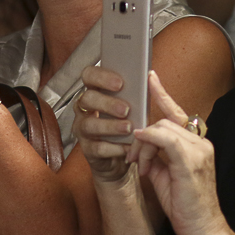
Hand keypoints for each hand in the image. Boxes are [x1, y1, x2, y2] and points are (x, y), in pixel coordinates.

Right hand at [74, 65, 137, 183]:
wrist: (125, 157)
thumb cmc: (129, 125)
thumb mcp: (135, 108)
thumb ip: (137, 94)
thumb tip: (151, 78)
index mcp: (96, 92)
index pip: (89, 76)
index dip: (101, 77)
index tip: (120, 83)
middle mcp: (85, 108)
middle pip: (87, 98)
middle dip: (107, 103)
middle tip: (126, 109)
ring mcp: (83, 129)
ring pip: (89, 124)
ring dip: (110, 125)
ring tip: (128, 128)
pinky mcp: (88, 149)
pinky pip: (97, 147)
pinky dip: (113, 147)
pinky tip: (127, 146)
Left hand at [128, 72, 228, 234]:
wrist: (203, 229)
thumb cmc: (185, 206)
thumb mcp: (166, 175)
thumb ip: (157, 156)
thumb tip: (141, 144)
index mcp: (197, 144)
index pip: (178, 113)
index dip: (162, 94)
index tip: (150, 77)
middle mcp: (200, 143)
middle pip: (164, 121)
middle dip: (143, 135)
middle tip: (133, 156)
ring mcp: (198, 151)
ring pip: (162, 128)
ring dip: (143, 145)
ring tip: (141, 166)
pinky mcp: (191, 161)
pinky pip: (166, 139)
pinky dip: (149, 140)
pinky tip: (140, 149)